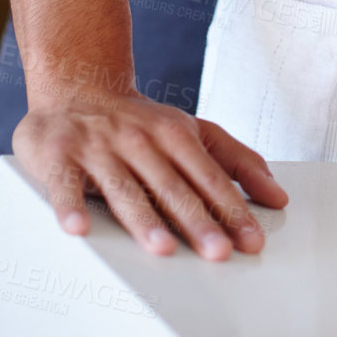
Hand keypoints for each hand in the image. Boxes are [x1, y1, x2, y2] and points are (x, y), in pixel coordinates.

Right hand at [14, 90, 287, 255]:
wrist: (79, 85)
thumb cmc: (141, 123)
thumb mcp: (192, 131)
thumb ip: (236, 160)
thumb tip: (277, 195)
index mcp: (176, 134)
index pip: (209, 177)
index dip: (231, 209)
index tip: (250, 240)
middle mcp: (140, 139)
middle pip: (171, 186)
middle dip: (196, 219)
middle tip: (217, 251)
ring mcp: (99, 146)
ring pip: (123, 188)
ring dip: (143, 218)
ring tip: (162, 246)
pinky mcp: (59, 155)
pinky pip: (64, 184)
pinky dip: (70, 205)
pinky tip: (79, 228)